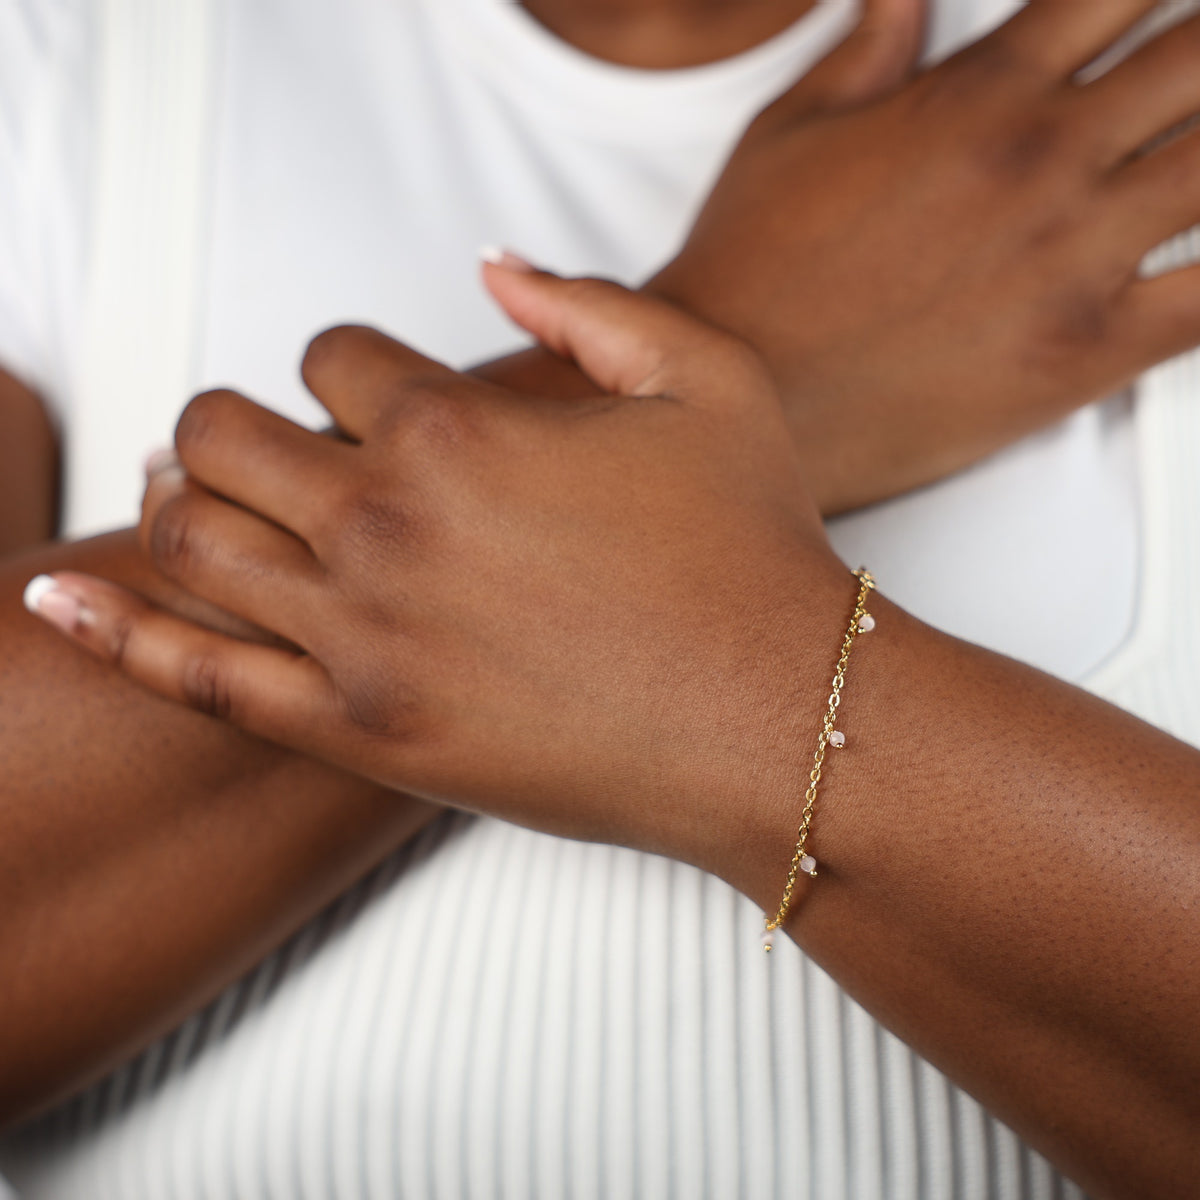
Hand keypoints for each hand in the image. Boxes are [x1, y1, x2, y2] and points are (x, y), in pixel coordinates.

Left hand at [27, 269, 851, 887]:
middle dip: (238, 423)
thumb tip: (490, 264)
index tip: (380, 399)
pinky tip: (56, 596)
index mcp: (459, 428)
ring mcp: (363, 637)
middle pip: (224, 432)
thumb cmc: (753, 551)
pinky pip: (198, 677)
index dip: (348, 364)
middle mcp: (388, 524)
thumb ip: (588, 301)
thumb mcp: (709, 377)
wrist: (775, 718)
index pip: (328, 352)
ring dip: (184, 499)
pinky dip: (116, 630)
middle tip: (271, 445)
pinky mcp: (361, 734)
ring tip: (203, 499)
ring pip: (194, 538)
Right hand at [652, 0, 1199, 511]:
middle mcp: (1041, 162)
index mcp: (979, 96)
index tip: (1148, 13)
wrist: (733, 392)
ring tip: (1189, 154)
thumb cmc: (750, 279)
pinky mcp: (1084, 356)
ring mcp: (1073, 259)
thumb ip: (872, 48)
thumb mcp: (790, 131)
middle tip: (1190, 76)